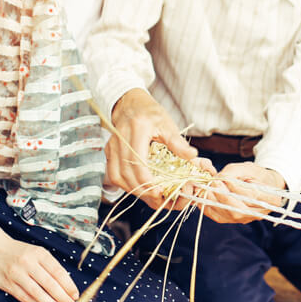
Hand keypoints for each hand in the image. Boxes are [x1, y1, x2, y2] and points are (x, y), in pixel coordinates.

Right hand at [0, 234, 80, 301]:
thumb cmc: (18, 252)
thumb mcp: (35, 252)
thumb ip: (49, 266)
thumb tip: (66, 285)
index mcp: (39, 253)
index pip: (58, 271)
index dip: (68, 285)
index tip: (75, 295)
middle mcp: (28, 263)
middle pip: (50, 284)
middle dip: (63, 297)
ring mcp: (17, 274)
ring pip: (38, 293)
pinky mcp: (8, 284)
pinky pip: (25, 297)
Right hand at [108, 88, 203, 207]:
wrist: (130, 103)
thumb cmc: (150, 113)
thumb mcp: (167, 124)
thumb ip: (178, 142)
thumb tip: (193, 156)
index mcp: (137, 130)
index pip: (138, 163)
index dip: (147, 181)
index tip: (160, 192)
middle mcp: (120, 139)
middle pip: (126, 173)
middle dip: (142, 190)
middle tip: (158, 198)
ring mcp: (111, 146)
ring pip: (117, 176)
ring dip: (133, 189)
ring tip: (150, 195)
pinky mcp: (108, 152)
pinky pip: (113, 173)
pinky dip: (125, 184)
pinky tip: (138, 187)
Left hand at [199, 163, 285, 223]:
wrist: (260, 186)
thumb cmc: (256, 175)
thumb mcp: (248, 168)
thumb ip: (234, 172)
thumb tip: (219, 179)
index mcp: (271, 199)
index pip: (251, 195)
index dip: (235, 187)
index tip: (222, 178)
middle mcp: (260, 213)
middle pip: (239, 209)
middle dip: (222, 196)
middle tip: (212, 183)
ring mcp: (247, 219)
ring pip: (228, 215)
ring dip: (214, 202)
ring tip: (205, 189)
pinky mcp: (235, 221)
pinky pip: (220, 218)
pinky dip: (209, 208)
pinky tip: (203, 198)